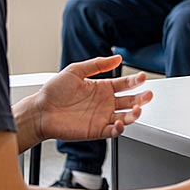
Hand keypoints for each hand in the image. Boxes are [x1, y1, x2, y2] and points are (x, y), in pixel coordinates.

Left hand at [35, 57, 152, 143]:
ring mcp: (101, 117)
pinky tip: (120, 122)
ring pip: (125, 116)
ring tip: (138, 109)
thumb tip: (116, 57)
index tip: (142, 77)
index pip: (124, 84)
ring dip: (134, 114)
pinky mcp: (96, 130)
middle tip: (148, 94)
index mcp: (101, 88)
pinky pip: (113, 131)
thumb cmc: (54, 91)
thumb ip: (97, 65)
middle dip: (141, 98)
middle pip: (129, 101)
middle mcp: (104, 103)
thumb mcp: (76, 70)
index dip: (135, 81)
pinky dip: (119, 128)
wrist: (40, 111)